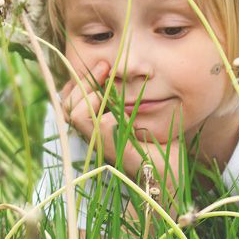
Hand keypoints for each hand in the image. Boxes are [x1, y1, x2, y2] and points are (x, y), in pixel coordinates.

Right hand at [58, 61, 172, 182]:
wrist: (171, 173)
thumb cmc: (158, 143)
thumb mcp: (138, 112)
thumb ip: (123, 95)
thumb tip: (115, 69)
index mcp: (94, 127)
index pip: (69, 101)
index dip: (78, 82)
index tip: (102, 65)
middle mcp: (91, 136)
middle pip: (66, 105)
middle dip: (83, 81)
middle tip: (105, 66)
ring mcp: (98, 143)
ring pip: (74, 113)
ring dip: (89, 93)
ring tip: (109, 86)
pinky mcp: (111, 148)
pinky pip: (95, 123)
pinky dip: (103, 109)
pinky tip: (121, 109)